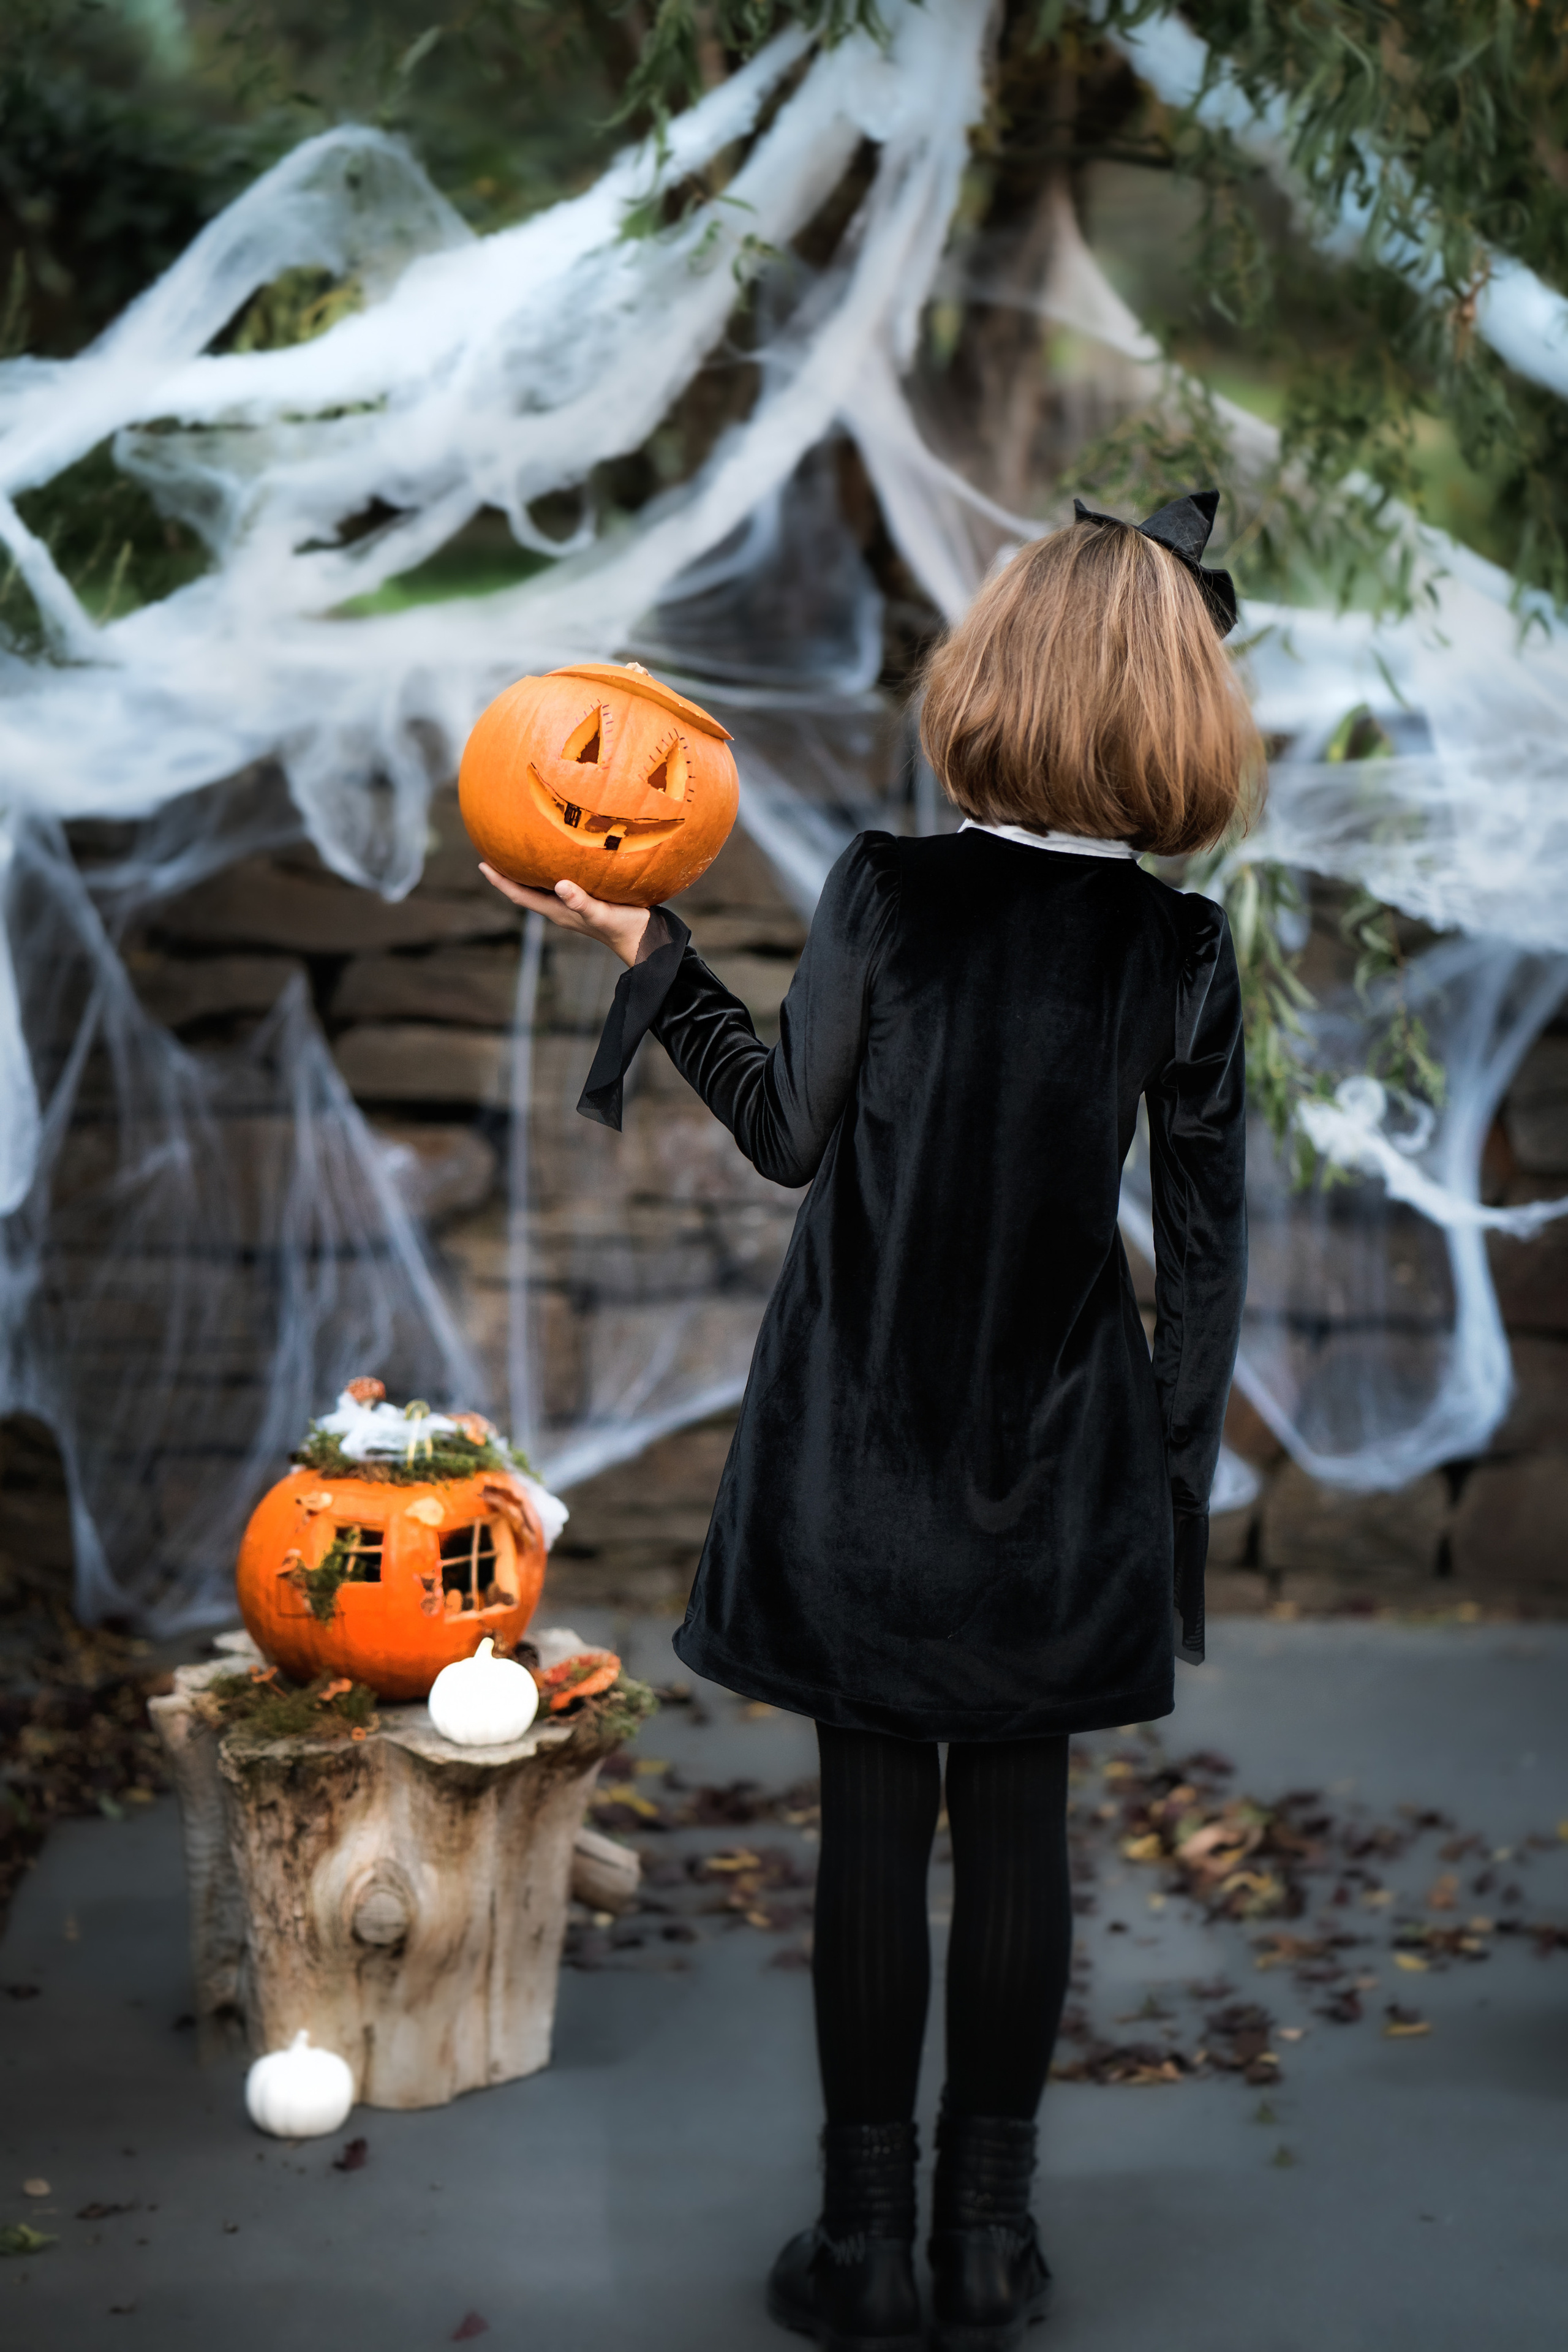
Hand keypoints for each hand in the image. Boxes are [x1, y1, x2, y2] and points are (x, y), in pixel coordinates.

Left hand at [479, 865, 649, 965]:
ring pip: (540, 885)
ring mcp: (572, 904)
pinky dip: (551, 867)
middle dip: (508, 872)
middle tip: (493, 849)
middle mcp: (560, 907)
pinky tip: (557, 853)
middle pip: (524, 889)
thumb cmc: (625, 927)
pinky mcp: (586, 898)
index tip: (482, 863)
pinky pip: (560, 880)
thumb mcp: (602, 913)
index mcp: (557, 911)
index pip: (519, 895)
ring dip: (527, 870)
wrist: (646, 938)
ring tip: (518, 848)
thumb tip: (560, 885)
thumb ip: (581, 901)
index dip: (500, 881)